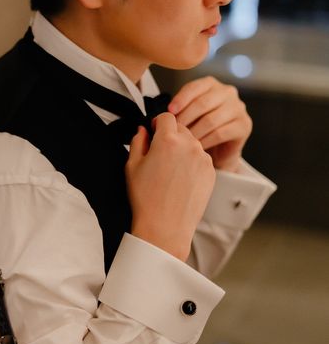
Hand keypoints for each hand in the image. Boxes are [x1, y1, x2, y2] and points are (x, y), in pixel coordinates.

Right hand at [126, 113, 215, 260]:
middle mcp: (189, 145)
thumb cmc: (146, 198)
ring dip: (182, 148)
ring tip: (169, 169)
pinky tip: (180, 179)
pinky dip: (192, 162)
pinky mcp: (211, 172)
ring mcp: (203, 159)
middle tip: (159, 153)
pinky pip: (201, 158)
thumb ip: (137, 141)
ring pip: (192, 143)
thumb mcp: (132, 165)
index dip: (157, 123)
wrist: (165, 227)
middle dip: (170, 135)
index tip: (153, 132)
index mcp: (168, 140)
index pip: (167, 116)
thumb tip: (143, 130)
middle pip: (181, 127)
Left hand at [168, 76, 252, 172]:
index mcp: (211, 84)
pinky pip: (221, 133)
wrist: (219, 149)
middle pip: (202, 103)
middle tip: (173, 130)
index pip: (194, 87)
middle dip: (185, 117)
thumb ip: (178, 109)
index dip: (180, 99)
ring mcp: (238, 108)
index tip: (169, 112)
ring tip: (182, 141)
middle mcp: (227, 92)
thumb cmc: (198, 128)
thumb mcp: (187, 114)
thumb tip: (163, 115)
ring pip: (211, 119)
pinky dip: (206, 141)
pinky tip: (196, 147)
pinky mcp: (245, 125)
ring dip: (194, 131)